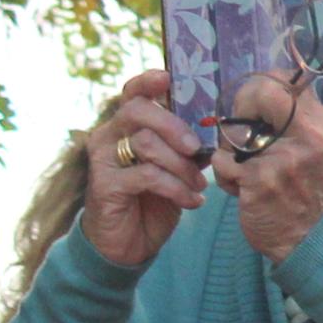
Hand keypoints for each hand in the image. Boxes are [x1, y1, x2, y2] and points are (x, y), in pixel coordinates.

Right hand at [82, 72, 208, 270]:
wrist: (128, 244)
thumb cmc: (152, 200)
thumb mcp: (175, 169)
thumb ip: (188, 146)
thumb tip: (218, 129)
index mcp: (126, 126)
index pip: (132, 92)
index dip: (149, 81)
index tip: (169, 78)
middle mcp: (109, 136)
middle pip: (138, 111)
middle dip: (174, 126)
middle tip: (196, 148)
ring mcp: (104, 160)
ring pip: (146, 144)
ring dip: (180, 165)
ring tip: (199, 184)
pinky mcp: (105, 185)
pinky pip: (147, 176)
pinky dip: (176, 188)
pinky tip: (192, 201)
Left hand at [210, 67, 322, 261]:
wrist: (306, 238)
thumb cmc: (299, 188)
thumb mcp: (307, 146)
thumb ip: (288, 117)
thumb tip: (253, 87)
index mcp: (320, 122)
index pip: (282, 79)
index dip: (256, 91)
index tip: (252, 113)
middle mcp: (309, 134)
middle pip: (256, 92)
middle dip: (238, 115)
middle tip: (242, 141)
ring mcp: (285, 157)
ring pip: (232, 132)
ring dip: (230, 153)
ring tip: (246, 173)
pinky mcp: (260, 179)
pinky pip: (221, 161)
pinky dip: (224, 176)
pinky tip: (242, 191)